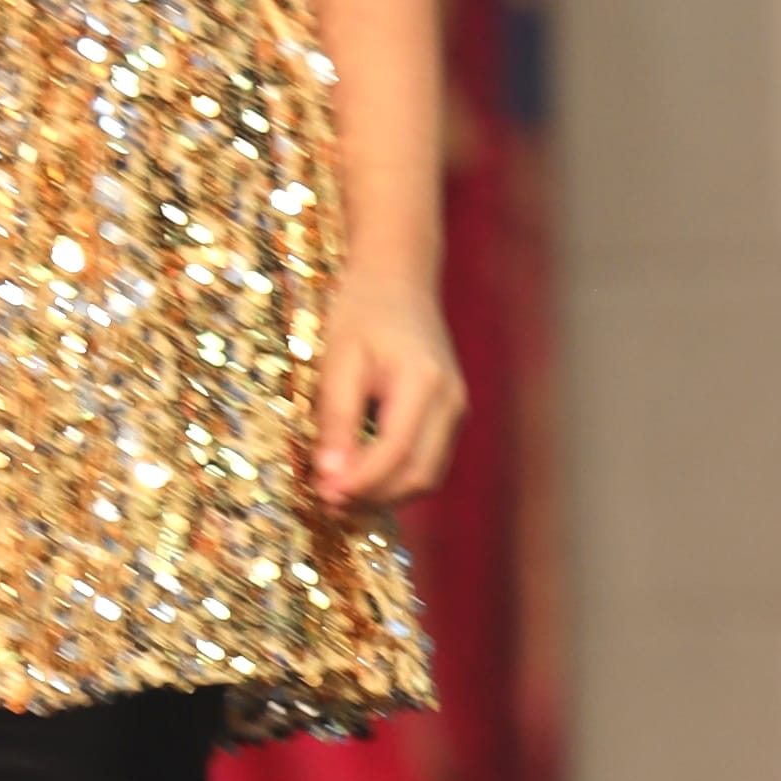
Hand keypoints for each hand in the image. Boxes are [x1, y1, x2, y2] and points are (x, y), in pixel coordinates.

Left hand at [310, 273, 464, 513]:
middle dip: (373, 497)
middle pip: (419, 474)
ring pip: (427, 475)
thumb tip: (330, 478)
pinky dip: (396, 478)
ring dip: (385, 494)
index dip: (361, 482)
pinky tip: (361, 476)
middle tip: (327, 502)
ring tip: (339, 494)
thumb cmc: (362, 311)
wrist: (398, 278)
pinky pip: (427, 461)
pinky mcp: (449, 414)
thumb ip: (336, 420)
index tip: (324, 495)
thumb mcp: (338, 361)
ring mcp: (456, 410)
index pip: (397, 451)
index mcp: (424, 382)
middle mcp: (450, 401)